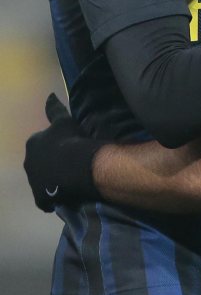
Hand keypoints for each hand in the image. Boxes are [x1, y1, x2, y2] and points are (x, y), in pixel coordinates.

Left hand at [23, 94, 102, 211]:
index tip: (66, 150)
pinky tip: (66, 195)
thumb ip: (54, 109)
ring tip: (69, 181)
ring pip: (42, 181)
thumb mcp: (64, 120)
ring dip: (52, 181)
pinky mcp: (40, 198)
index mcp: (32, 143)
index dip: (54, 148)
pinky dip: (54, 198)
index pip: (41, 145)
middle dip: (50, 165)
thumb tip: (49, 94)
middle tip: (68, 165)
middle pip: (39, 164)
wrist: (77, 166)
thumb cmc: (71, 140)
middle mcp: (28, 162)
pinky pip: (46, 199)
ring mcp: (33, 182)